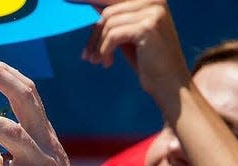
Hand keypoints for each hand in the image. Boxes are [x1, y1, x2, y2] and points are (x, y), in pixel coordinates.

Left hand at [72, 0, 190, 97]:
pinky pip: (113, 35)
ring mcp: (153, 12)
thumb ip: (115, 20)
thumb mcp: (129, 36)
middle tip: (86, 56)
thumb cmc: (149, 62)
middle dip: (93, 35)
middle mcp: (154, 0)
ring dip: (98, 46)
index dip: (90, 0)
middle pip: (108, 11)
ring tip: (97, 62)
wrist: (170, 85)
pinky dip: (105, 50)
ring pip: (108, 24)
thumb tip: (91, 6)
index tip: (68, 0)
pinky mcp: (147, 27)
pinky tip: (107, 63)